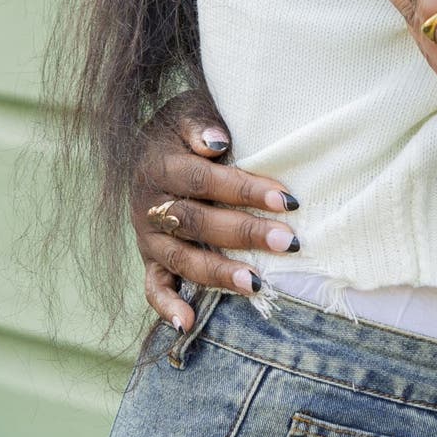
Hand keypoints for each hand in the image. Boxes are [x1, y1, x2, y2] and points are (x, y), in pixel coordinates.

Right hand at [130, 92, 300, 330]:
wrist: (147, 147)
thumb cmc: (183, 129)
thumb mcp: (187, 111)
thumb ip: (200, 124)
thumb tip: (217, 143)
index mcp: (158, 164)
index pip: (204, 179)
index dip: (245, 189)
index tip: (287, 200)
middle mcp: (149, 203)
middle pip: (197, 221)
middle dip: (245, 232)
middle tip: (288, 242)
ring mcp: (147, 236)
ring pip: (181, 258)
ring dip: (218, 273)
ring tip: (255, 284)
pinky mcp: (148, 259)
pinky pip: (152, 287)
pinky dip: (167, 306)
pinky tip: (187, 325)